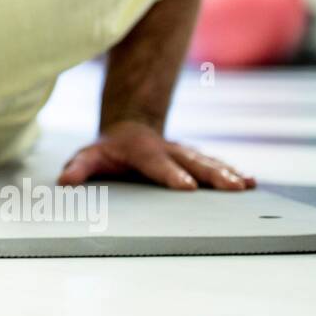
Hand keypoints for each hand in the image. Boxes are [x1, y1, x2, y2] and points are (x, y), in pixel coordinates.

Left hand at [57, 121, 255, 190]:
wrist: (129, 128)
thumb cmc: (108, 149)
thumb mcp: (88, 155)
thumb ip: (79, 168)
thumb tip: (65, 183)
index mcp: (142, 149)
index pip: (157, 163)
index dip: (172, 174)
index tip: (188, 186)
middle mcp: (168, 149)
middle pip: (192, 161)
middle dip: (213, 174)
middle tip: (232, 187)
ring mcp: (184, 152)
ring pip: (208, 161)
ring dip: (227, 173)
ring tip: (246, 185)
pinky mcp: (194, 157)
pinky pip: (216, 163)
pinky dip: (233, 171)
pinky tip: (251, 182)